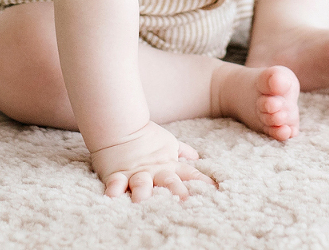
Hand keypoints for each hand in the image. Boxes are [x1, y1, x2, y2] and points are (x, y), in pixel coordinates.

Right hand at [88, 121, 215, 201]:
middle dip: (177, 192)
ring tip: (143, 202)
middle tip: (184, 202)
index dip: (201, 183)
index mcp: (168, 165)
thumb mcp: (168, 143)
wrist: (120, 125)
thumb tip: (196, 157)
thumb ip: (183, 151)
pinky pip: (115, 183)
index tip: (214, 193)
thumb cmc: (146, 136)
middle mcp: (154, 172)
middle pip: (168, 182)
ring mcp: (136, 173)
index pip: (189, 174)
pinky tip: (114, 197)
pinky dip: (114, 190)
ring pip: (141, 184)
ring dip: (143, 193)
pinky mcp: (116, 175)